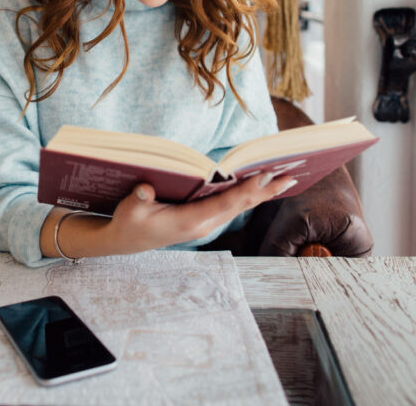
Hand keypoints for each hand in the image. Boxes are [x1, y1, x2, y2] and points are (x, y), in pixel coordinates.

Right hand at [100, 172, 296, 253]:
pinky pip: (232, 207)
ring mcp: (206, 224)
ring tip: (284, 179)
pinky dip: (248, 195)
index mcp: (190, 221)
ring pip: (240, 207)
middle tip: (290, 176)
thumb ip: (139, 199)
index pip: (224, 204)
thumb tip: (145, 189)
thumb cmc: (129, 221)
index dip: (245, 190)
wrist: (126, 240)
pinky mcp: (204, 220)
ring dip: (262, 193)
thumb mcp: (130, 209)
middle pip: (241, 206)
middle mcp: (204, 224)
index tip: (265, 176)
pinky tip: (261, 187)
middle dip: (265, 191)